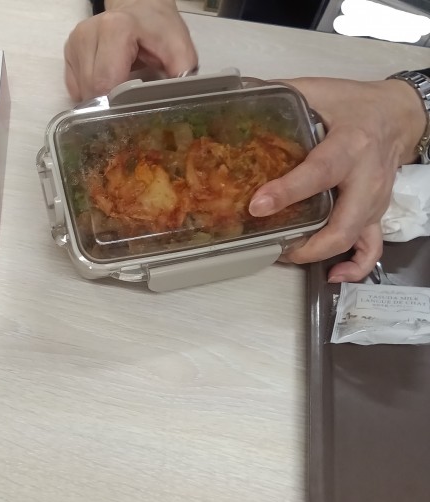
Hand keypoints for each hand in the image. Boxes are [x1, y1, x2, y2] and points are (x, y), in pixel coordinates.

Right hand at [64, 0, 197, 101]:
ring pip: (82, 91)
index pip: (106, 83)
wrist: (140, 7)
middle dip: (109, 105)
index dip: (118, 104)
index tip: (132, 111)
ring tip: (119, 90)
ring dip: (100, 100)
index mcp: (116, 29)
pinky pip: (76, 87)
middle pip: (92, 90)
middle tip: (127, 106)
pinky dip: (90, 93)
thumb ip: (181, 73)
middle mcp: (90, 33)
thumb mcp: (180, 49)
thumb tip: (177, 101)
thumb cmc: (160, 31)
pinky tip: (107, 83)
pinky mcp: (70, 50)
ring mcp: (77, 41)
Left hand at [248, 77, 426, 281]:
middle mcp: (366, 177)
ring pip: (352, 239)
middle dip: (306, 243)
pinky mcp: (377, 213)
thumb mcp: (319, 92)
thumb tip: (238, 98)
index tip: (257, 206)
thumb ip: (282, 96)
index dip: (287, 192)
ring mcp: (375, 200)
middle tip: (274, 244)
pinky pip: (372, 248)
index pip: (318, 173)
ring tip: (286, 254)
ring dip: (318, 254)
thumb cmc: (355, 105)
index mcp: (350, 145)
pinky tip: (332, 275)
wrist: (399, 115)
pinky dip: (354, 267)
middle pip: (342, 224)